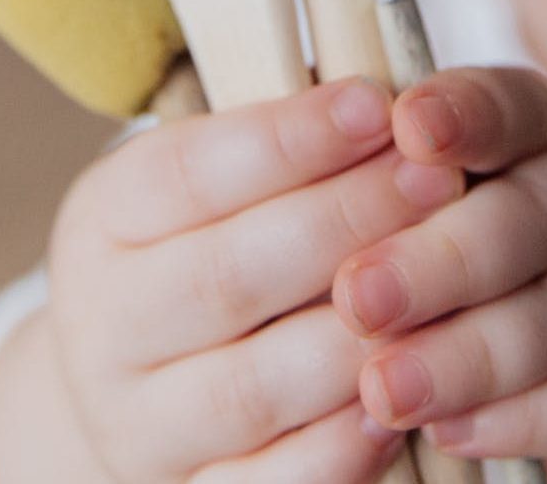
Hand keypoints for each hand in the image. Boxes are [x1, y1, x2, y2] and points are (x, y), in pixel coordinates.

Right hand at [44, 78, 465, 482]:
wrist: (147, 380)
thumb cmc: (222, 243)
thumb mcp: (223, 180)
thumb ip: (288, 142)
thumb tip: (396, 97)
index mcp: (104, 222)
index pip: (188, 173)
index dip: (288, 139)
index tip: (380, 104)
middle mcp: (103, 326)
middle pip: (227, 277)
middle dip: (345, 223)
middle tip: (440, 181)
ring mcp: (138, 424)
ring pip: (251, 388)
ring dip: (355, 340)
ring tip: (443, 289)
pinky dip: (338, 452)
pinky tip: (403, 407)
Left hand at [331, 68, 546, 476]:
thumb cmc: (495, 256)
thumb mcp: (460, 195)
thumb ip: (399, 181)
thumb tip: (306, 175)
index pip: (511, 105)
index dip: (463, 115)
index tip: (406, 128)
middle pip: (528, 223)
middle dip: (436, 264)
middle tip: (356, 295)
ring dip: (462, 359)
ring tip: (383, 386)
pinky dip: (514, 421)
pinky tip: (448, 432)